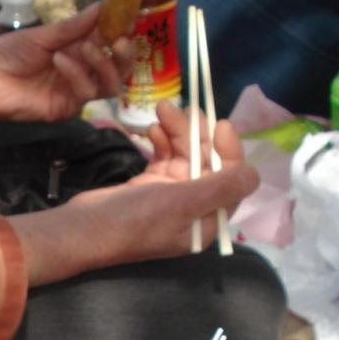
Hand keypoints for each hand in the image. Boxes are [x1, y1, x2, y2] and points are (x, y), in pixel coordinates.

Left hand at [0, 5, 132, 122]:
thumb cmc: (5, 56)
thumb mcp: (42, 35)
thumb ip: (73, 27)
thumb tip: (102, 7)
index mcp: (76, 50)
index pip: (109, 42)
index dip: (120, 32)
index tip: (125, 18)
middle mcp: (80, 71)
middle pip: (118, 68)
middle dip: (125, 54)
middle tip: (119, 39)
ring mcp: (74, 92)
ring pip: (110, 85)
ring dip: (102, 63)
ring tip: (84, 48)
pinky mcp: (65, 108)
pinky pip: (85, 93)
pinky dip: (78, 74)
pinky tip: (60, 60)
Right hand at [12, 101, 258, 284]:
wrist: (83, 230)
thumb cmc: (135, 220)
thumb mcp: (183, 204)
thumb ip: (222, 187)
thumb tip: (255, 173)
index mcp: (206, 221)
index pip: (231, 181)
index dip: (229, 151)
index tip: (219, 124)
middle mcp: (192, 210)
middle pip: (207, 164)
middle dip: (198, 136)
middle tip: (183, 110)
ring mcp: (170, 197)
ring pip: (185, 156)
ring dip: (177, 132)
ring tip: (162, 110)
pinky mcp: (149, 187)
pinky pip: (165, 158)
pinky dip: (162, 142)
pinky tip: (152, 130)